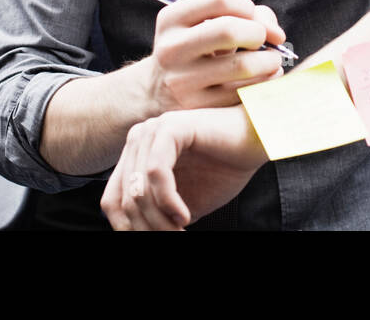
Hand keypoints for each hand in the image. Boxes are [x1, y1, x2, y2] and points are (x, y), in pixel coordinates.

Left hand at [101, 107, 267, 229]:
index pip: (113, 201)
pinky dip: (169, 201)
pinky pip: (157, 173)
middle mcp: (137, 140)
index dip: (128, 229)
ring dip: (159, 221)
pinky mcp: (170, 127)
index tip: (155, 241)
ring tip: (179, 232)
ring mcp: (152, 131)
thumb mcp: (180, 203)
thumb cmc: (223, 169)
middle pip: (124, 199)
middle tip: (173, 239)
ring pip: (139, 191)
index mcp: (135, 154)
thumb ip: (156, 216)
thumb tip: (138, 236)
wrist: (257, 142)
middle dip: (146, 229)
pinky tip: (184, 215)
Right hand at [144, 0, 286, 111]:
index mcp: (171, 19)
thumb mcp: (200, 24)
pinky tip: (265, 78)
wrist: (156, 92)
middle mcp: (172, 48)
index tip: (253, 18)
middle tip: (263, 40)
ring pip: (242, 66)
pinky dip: (266, 82)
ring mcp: (182, 81)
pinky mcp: (197, 108)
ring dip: (269, 60)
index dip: (247, 6)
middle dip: (259, 32)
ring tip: (271, 60)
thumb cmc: (194, 49)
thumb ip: (242, 14)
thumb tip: (276, 33)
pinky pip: (244, 92)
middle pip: (229, 30)